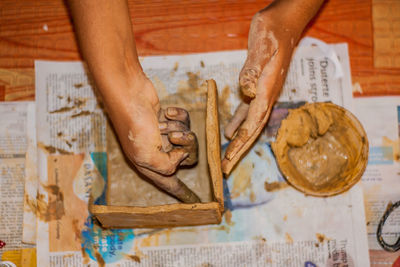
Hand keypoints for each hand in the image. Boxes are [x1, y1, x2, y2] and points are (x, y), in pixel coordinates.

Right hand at [108, 75, 199, 202]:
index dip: (182, 192)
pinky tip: (166, 111)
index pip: (170, 183)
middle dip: (185, 144)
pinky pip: (185, 121)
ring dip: (177, 128)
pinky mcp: (168, 119)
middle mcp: (158, 152)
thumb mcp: (148, 154)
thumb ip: (167, 165)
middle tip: (174, 136)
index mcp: (151, 165)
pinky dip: (178, 116)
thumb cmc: (135, 125)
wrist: (129, 94)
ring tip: (162, 122)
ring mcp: (163, 135)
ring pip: (187, 137)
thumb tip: (182, 157)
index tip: (195, 200)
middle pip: (187, 157)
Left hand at [222, 0, 322, 173]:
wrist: (285, 21)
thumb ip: (253, 68)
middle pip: (252, 131)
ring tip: (226, 158)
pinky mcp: (258, 87)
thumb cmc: (273, 30)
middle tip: (224, 170)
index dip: (240, 144)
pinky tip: (229, 132)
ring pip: (249, 124)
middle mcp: (266, 96)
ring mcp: (263, 93)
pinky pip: (247, 111)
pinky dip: (238, 124)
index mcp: (267, 89)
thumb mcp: (262, 44)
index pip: (253, 123)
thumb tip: (246, 90)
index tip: (228, 160)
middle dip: (238, 152)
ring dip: (238, 142)